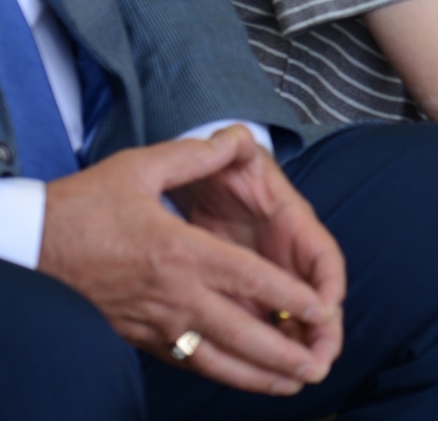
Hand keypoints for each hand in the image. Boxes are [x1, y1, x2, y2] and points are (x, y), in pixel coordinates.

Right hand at [40, 129, 340, 394]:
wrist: (26, 246)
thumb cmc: (82, 207)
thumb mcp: (139, 168)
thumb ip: (195, 155)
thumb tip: (237, 137)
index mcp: (181, 252)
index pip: (248, 280)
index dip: (289, 297)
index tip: (324, 311)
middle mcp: (173, 294)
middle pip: (238, 332)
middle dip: (282, 352)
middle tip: (317, 366)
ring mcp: (154, 321)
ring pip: (214, 358)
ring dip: (255, 375)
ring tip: (291, 384)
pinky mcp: (137, 337)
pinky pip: (186, 360)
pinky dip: (218, 374)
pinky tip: (242, 378)